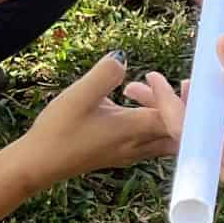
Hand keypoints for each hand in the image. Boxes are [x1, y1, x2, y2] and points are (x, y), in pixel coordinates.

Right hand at [13, 53, 179, 184]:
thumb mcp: (78, 95)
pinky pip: (149, 139)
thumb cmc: (58, 130)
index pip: (176, 116)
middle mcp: (139, 145)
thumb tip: (123, 58)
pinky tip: (125, 104)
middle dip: (180, 106)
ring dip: (160, 111)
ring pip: (163, 135)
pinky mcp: (120, 155)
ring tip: (132, 87)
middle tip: (176, 82)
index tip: (182, 79)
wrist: (39, 164)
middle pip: (178, 129)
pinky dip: (148, 121)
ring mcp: (131, 153)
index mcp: (134, 129)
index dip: (184, 99)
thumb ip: (104, 74)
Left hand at [120, 36, 223, 189]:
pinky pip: (221, 144)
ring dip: (196, 112)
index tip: (151, 78)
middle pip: (188, 137)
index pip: (185, 129)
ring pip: (204, 140)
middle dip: (169, 107)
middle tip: (142, 85)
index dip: (165, 101)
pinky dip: (217, 122)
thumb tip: (218, 42)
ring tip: (185, 84)